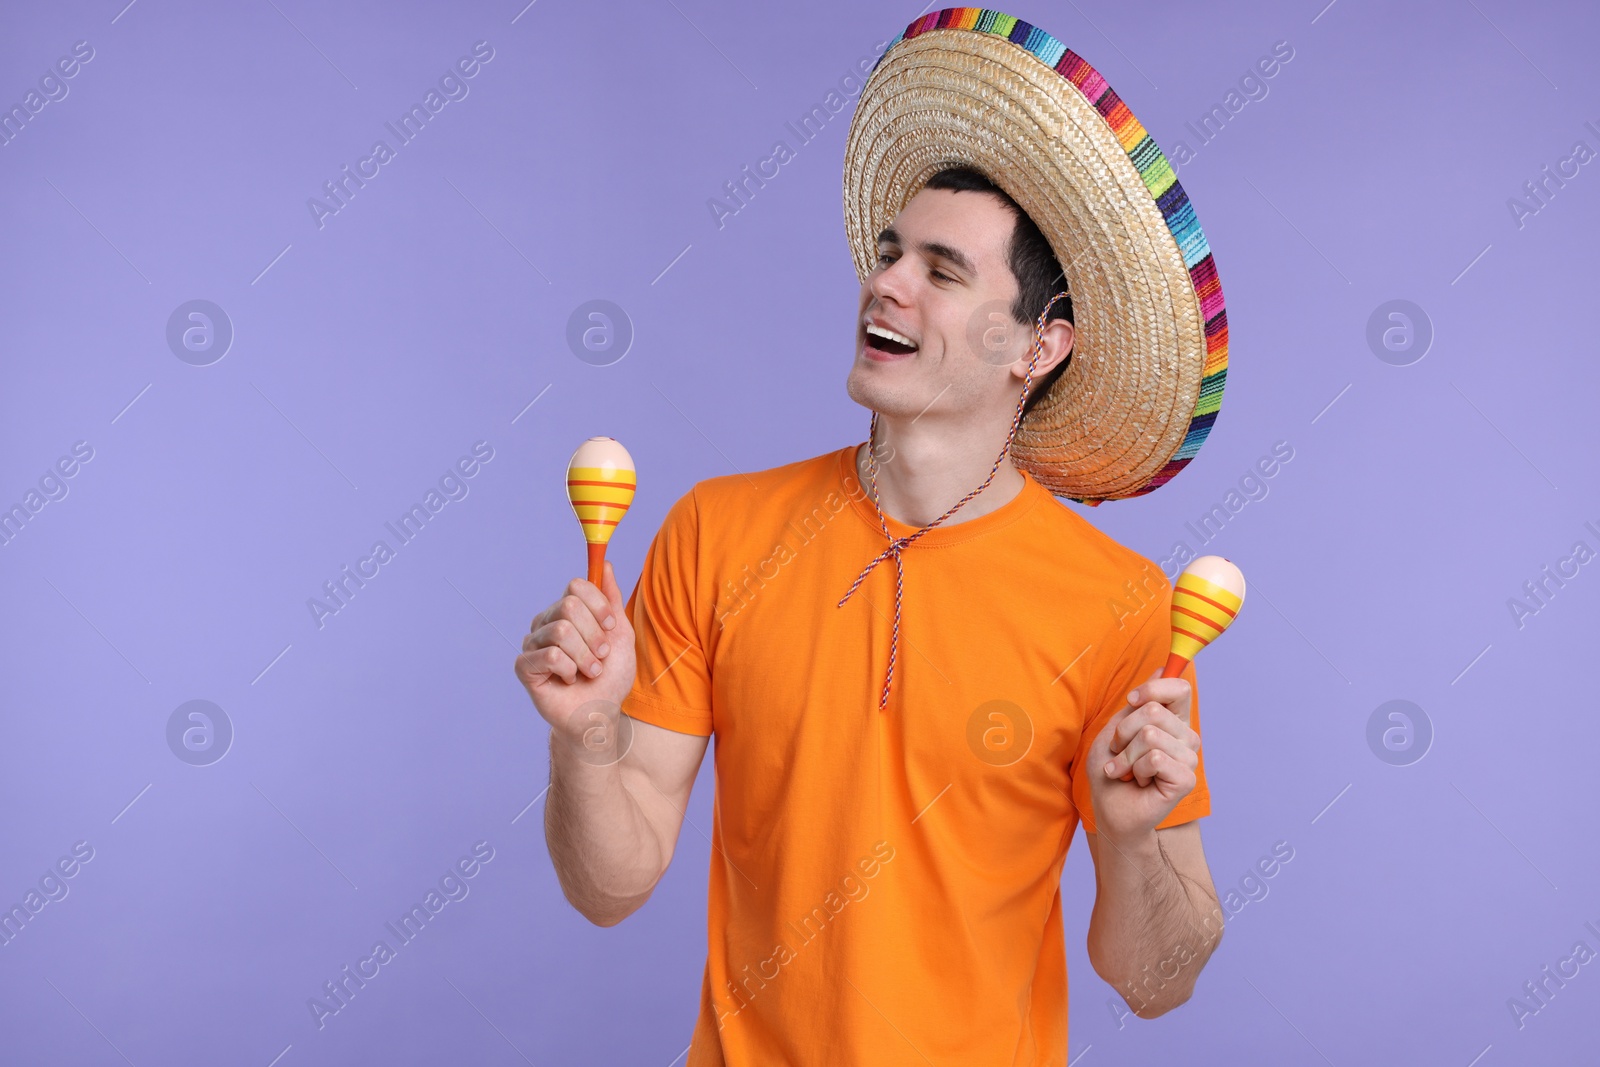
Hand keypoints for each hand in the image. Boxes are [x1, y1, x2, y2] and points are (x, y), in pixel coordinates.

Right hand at [514, 561, 636, 755]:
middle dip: (594, 635)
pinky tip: (569, 680)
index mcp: (567, 612)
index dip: (598, 606)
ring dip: (585, 657)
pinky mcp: (524, 667)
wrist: (600, 713)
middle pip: (568, 606)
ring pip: (561, 631)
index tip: (610, 627)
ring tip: (589, 672)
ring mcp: (533, 644)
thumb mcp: (620, 633)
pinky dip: (569, 670)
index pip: (576, 587)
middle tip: (600, 656)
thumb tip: (604, 565)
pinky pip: (550, 655)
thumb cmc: (610, 676)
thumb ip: (611, 599)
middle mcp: (547, 623)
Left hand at [1086, 669, 1200, 840]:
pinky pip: (1154, 759)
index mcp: (1173, 721)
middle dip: (1124, 732)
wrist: (1109, 809)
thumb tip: (1161, 667)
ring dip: (1126, 755)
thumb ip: (1139, 702)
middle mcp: (1186, 737)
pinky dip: (1135, 769)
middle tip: (1120, 752)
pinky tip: (1139, 782)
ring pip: (1151, 735)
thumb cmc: (1111, 769)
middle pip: (1155, 711)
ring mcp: (1189, 759)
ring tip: (1128, 770)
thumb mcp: (1117, 729)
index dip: (1153, 688)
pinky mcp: (1186, 779)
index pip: (1179, 688)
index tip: (1132, 700)